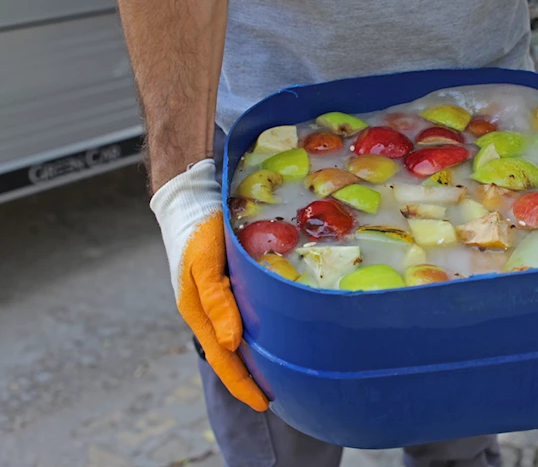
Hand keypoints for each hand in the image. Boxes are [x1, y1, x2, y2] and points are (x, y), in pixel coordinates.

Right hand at [150, 159, 268, 410]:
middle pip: (231, 356)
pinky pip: (241, 317)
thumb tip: (230, 343)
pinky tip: (271, 333)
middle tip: (279, 394)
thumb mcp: (204, 264)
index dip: (243, 384)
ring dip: (254, 358)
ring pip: (237, 339)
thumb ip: (217, 301)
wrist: (191, 202)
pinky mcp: (224, 287)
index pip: (224, 359)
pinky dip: (255, 333)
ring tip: (279, 371)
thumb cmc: (196, 232)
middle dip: (250, 378)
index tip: (265, 402)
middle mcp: (209, 312)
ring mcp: (216, 300)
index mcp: (200, 312)